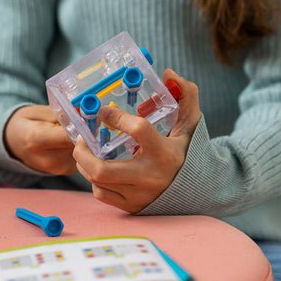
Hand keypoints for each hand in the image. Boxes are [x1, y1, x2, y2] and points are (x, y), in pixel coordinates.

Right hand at [4, 105, 76, 174]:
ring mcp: (58, 168)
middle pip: (78, 142)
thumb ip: (60, 113)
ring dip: (82, 139)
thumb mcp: (37, 112)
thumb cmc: (25, 124)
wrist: (12, 146)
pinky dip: (79, 147)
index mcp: (36, 139)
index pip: (68, 134)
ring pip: (82, 149)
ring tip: (71, 130)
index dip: (81, 124)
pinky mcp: (66, 171)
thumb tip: (83, 111)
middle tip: (83, 118)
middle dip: (83, 130)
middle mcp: (48, 158)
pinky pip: (81, 155)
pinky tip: (68, 141)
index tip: (86, 114)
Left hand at [73, 69, 201, 211]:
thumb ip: (186, 95)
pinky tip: (98, 168)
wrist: (198, 191)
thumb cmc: (188, 152)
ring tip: (87, 151)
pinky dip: (95, 180)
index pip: (138, 130)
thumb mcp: (192, 123)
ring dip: (85, 164)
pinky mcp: (132, 206)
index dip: (116, 117)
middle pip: (102, 169)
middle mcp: (149, 176)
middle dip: (82, 151)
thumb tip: (169, 74)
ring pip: (98, 182)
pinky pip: (102, 194)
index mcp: (164, 152)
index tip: (102, 110)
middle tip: (82, 139)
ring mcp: (138, 194)